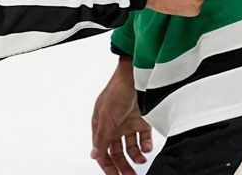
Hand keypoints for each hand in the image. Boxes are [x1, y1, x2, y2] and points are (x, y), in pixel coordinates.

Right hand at [91, 58, 151, 174]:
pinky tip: (147, 148)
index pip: (102, 151)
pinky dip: (146, 146)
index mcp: (101, 126)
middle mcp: (114, 127)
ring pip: (131, 148)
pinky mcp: (142, 122)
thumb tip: (94, 155)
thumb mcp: (106, 116)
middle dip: (122, 166)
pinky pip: (144, 139)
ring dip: (135, 157)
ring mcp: (128, 125)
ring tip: (141, 161)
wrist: (137, 76)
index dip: (107, 165)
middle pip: (117, 153)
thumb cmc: (117, 91)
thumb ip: (101, 137)